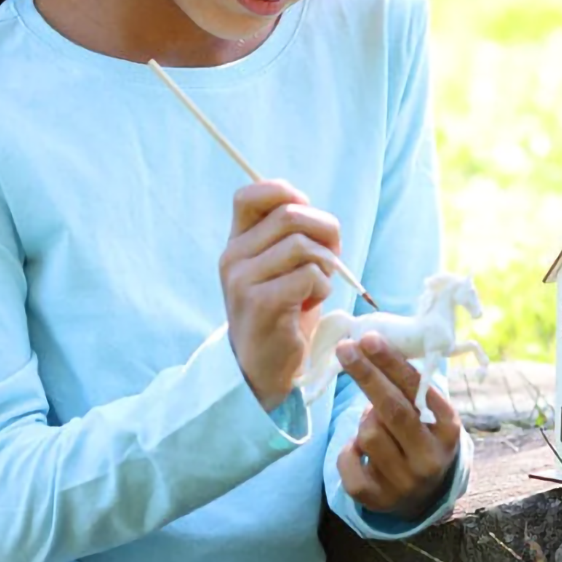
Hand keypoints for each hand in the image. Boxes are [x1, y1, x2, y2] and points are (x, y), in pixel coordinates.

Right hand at [220, 180, 340, 410]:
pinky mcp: (261, 304)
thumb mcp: (284, 267)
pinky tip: (311, 303)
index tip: (305, 212)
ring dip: (325, 264)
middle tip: (329, 257)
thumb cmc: (284, 311)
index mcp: (236, 243)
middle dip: (324, 231)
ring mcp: (243, 280)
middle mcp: (232, 257)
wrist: (265, 368)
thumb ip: (292, 235)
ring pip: (302, 245)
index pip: (250, 194)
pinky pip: (309, 274)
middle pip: (290, 215)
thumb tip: (314, 211)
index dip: (284, 192)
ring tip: (317, 285)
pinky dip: (322, 286)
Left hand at [336, 334, 460, 519]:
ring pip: (369, 433)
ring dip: (364, 420)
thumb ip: (408, 386)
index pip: (416, 389)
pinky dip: (348, 449)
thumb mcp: (428, 412)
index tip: (369, 338)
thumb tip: (370, 345)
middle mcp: (430, 457)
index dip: (390, 362)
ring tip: (375, 424)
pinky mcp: (378, 500)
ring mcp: (405, 482)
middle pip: (392, 409)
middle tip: (345, 348)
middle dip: (366, 374)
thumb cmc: (421, 436)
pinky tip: (361, 450)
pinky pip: (348, 462)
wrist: (424, 494)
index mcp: (448, 429)